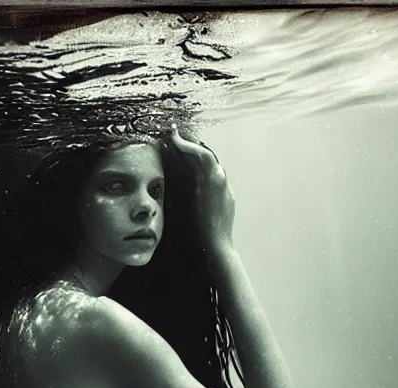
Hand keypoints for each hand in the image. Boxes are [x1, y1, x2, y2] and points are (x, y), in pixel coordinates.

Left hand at [170, 124, 234, 252]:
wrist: (217, 245)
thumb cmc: (209, 236)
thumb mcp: (206, 217)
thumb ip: (201, 203)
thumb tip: (190, 197)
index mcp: (221, 192)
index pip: (207, 167)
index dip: (192, 155)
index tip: (178, 148)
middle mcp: (223, 184)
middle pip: (207, 157)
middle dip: (190, 144)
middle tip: (174, 133)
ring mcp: (221, 182)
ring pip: (206, 154)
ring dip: (189, 142)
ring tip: (174, 134)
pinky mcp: (216, 182)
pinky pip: (203, 159)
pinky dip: (191, 148)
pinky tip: (178, 142)